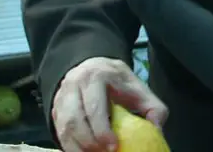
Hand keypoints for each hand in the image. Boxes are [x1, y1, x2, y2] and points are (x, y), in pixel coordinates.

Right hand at [52, 57, 166, 151]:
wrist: (95, 67)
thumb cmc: (119, 83)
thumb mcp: (139, 88)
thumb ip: (153, 107)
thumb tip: (157, 128)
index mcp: (96, 76)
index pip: (94, 106)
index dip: (102, 129)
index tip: (113, 146)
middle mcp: (74, 84)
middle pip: (75, 120)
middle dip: (89, 142)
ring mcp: (61, 97)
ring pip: (63, 128)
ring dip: (77, 148)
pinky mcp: (55, 110)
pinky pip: (59, 132)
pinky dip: (70, 147)